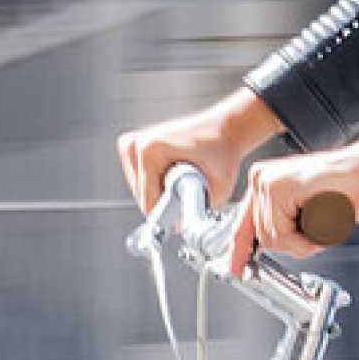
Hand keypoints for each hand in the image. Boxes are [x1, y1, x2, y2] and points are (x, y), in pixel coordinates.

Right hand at [117, 88, 277, 216]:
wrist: (225, 128)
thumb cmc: (222, 151)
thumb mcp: (218, 187)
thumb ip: (201, 212)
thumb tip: (181, 230)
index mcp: (150, 150)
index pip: (148, 200)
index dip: (166, 216)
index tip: (178, 221)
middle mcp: (137, 144)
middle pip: (141, 195)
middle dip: (163, 203)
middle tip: (186, 194)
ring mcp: (132, 143)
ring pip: (138, 188)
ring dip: (159, 193)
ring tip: (182, 181)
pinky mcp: (134, 144)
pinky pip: (137, 177)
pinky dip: (154, 183)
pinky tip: (172, 176)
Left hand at [226, 129, 358, 274]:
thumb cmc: (346, 191)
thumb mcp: (305, 214)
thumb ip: (282, 226)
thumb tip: (266, 246)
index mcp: (265, 182)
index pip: (244, 222)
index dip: (240, 249)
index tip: (235, 268)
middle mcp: (261, 179)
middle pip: (262, 236)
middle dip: (293, 242)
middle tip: (319, 225)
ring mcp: (267, 182)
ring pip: (273, 238)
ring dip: (303, 239)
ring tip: (322, 217)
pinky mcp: (278, 188)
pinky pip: (284, 234)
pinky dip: (306, 236)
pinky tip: (320, 215)